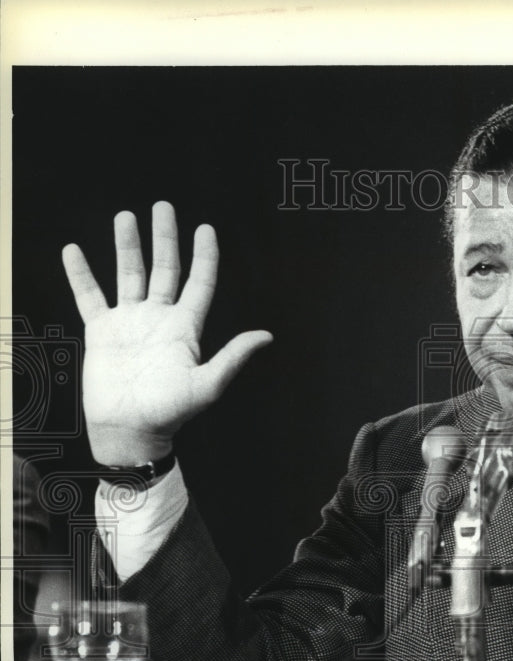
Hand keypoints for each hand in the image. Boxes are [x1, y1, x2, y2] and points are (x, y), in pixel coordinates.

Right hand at [63, 201, 272, 465]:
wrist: (130, 430)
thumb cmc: (171, 412)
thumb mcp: (207, 384)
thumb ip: (233, 357)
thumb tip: (266, 335)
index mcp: (186, 328)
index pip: (199, 282)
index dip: (204, 256)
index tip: (206, 228)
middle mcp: (159, 318)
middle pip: (164, 269)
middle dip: (165, 238)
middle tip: (164, 206)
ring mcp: (130, 322)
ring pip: (129, 274)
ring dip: (127, 246)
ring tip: (126, 216)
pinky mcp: (102, 332)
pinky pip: (89, 296)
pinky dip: (81, 274)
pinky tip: (74, 250)